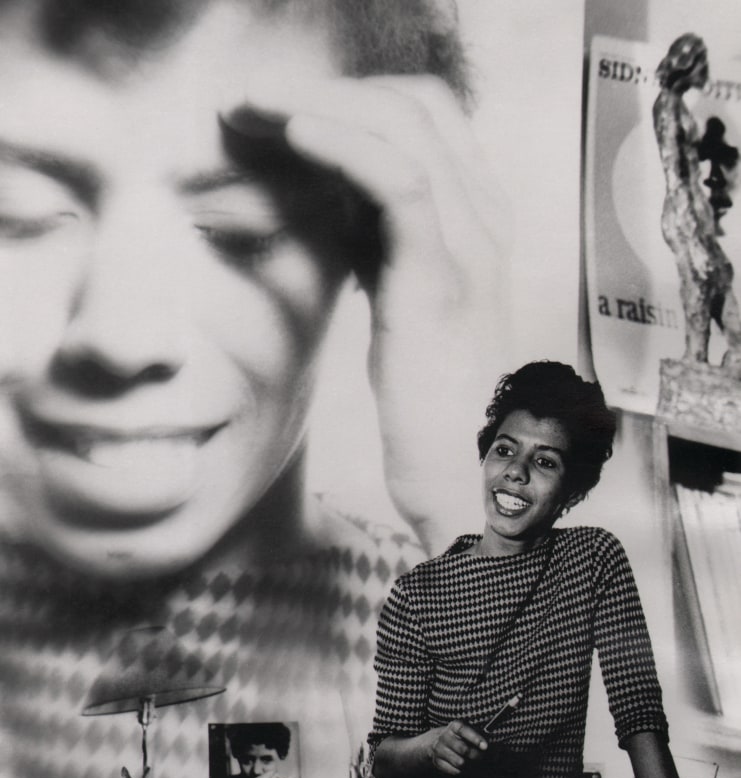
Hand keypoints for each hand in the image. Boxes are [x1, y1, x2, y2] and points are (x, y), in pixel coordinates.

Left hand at [223, 75, 510, 553]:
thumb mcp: (404, 300)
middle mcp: (485, 220)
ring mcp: (472, 245)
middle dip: (330, 88)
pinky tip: (295, 133)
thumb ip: (384, 243)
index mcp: (479, 222)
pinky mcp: (442, 279)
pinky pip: (400, 182)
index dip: (354, 97)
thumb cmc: (428, 399)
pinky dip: (345, 144)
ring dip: (322, 102)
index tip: (281, 109)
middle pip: (418, 104)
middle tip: (254, 102)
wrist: (465, 471)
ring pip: (408, 127)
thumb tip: (337, 199)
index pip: (427, 117)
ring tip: (255, 105)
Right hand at [424, 720, 487, 777]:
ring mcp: (439, 749)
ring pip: (459, 762)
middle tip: (484, 759)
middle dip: (477, 756)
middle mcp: (445, 736)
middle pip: (463, 749)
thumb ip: (482, 739)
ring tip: (474, 764)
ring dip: (470, 766)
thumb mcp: (469, 732)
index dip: (475, 738)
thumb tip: (498, 752)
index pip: (464, 730)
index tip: (486, 746)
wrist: (436, 741)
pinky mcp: (437, 762)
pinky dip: (463, 772)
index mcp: (454, 726)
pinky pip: (454, 771)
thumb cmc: (460, 737)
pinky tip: (465, 767)